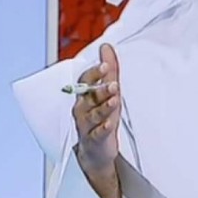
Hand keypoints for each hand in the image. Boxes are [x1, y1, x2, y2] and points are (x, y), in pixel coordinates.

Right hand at [73, 43, 120, 175]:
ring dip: (103, 107)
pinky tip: (108, 124)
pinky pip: (96, 134)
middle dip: (100, 89)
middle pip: (88, 97)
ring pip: (93, 115)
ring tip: (113, 100)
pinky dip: (102, 129)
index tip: (105, 65)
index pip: (85, 81)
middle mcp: (83, 109)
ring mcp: (87, 125)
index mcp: (85, 96)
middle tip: (113, 83)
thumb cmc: (102, 117)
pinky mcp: (94, 140)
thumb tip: (106, 47)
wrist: (96, 150)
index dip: (94, 73)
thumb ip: (110, 70)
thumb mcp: (109, 92)